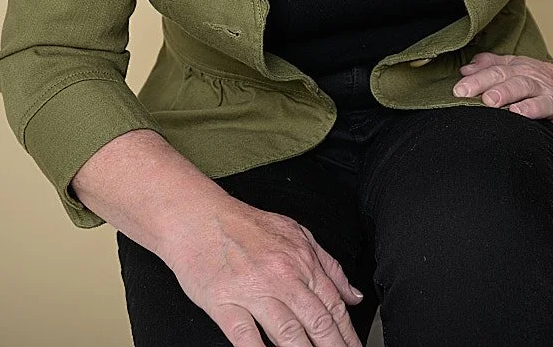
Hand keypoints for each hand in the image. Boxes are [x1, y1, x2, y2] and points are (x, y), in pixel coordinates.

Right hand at [164, 197, 364, 346]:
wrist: (199, 217)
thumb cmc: (245, 225)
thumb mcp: (296, 233)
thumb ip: (328, 264)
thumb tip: (353, 295)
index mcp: (301, 261)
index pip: (333, 306)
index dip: (347, 335)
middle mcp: (282, 277)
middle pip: (317, 323)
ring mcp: (253, 290)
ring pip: (288, 333)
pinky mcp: (225, 303)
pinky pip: (246, 337)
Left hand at [453, 52, 552, 148]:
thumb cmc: (540, 80)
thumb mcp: (516, 66)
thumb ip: (490, 66)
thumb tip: (465, 70)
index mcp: (522, 71)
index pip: (498, 72)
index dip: (479, 81)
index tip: (459, 91)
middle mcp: (540, 84)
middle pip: (520, 84)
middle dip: (504, 91)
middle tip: (487, 100)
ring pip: (545, 102)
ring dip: (532, 108)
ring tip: (517, 113)